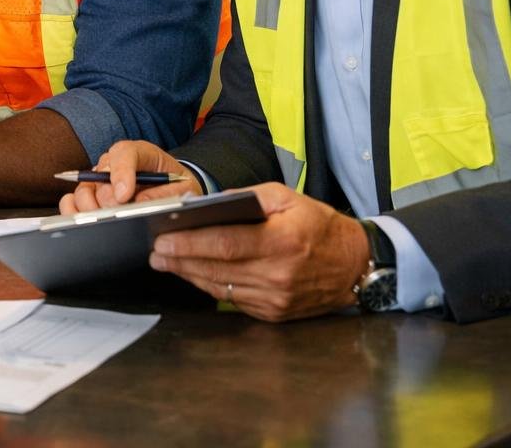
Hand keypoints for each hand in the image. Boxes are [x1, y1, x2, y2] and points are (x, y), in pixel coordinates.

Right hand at [57, 140, 201, 213]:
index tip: (125, 196)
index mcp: (140, 153)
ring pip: (84, 190)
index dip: (121, 173)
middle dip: (109, 200)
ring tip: (104, 221)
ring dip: (91, 208)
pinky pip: (74, 200)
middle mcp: (116, 162)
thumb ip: (166, 193)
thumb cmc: (177, 185)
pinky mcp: (92, 194)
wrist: (174, 189)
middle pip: (101, 178)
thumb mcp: (183, 188)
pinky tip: (81, 219)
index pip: (124, 154)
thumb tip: (142, 202)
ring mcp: (101, 178)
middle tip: (119, 216)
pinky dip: (74, 210)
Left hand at [147, 182, 368, 321]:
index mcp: (281, 242)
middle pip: (216, 268)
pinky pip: (232, 300)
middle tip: (155, 251)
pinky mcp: (274, 313)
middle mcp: (277, 275)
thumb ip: (248, 197)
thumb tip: (208, 205)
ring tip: (165, 261)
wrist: (355, 265)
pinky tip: (193, 274)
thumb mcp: (288, 198)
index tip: (163, 238)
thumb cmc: (320, 226)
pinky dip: (209, 286)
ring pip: (220, 287)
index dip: (190, 243)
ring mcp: (275, 299)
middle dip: (180, 259)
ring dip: (189, 274)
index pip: (225, 244)